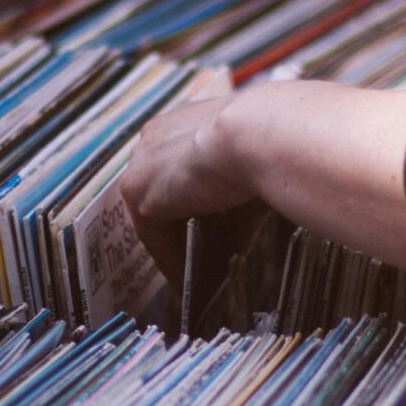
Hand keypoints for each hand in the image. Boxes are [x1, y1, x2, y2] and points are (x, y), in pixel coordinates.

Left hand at [121, 96, 257, 277]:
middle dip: (176, 225)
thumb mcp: (250, 178)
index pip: (174, 169)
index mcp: (180, 124)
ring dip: (172, 247)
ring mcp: (141, 164)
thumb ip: (236, 213)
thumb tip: (237, 246)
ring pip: (154, 215)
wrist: (259, 135)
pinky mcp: (138, 192)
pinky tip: (188, 281)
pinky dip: (169, 260)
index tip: (202, 228)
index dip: (188, 201)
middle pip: (158, 192)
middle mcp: (154, 138)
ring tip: (194, 278)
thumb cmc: (266, 142)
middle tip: (196, 258)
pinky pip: (152, 236)